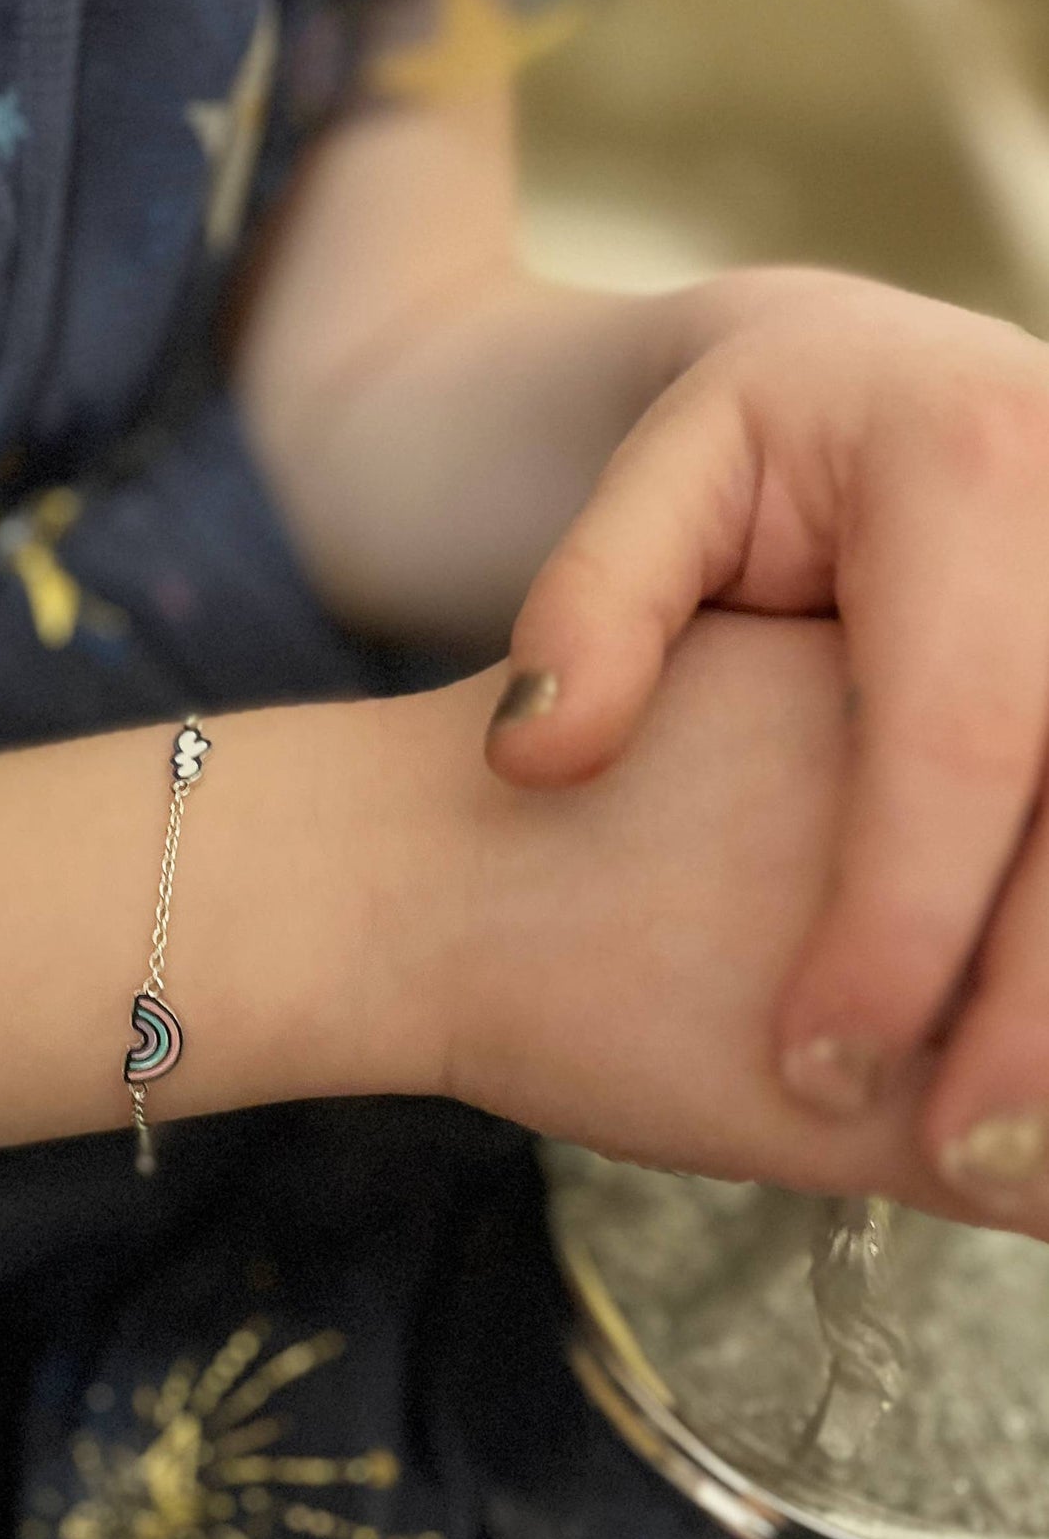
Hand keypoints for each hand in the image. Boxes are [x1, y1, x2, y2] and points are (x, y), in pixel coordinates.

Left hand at [482, 267, 1048, 1221]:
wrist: (881, 376)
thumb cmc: (749, 445)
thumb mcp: (653, 488)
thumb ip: (589, 610)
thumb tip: (540, 756)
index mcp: (968, 469)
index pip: (951, 737)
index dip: (895, 916)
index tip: (817, 1062)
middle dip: (1040, 1004)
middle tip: (965, 1161)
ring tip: (1020, 1156)